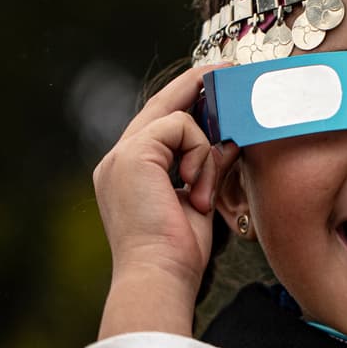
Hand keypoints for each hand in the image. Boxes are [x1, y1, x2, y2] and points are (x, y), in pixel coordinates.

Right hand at [91, 63, 239, 336]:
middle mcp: (117, 160)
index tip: (216, 85)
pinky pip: (181, 128)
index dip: (186, 101)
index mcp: (128, 174)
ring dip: (203, 151)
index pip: (158, 124)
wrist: (159, 278)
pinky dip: (199, 156)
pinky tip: (195, 192)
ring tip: (200, 195)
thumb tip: (229, 141)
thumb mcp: (199, 200)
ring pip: (177, 118)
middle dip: (196, 85)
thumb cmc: (178, 254)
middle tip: (228, 69)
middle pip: (161, 107)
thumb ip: (208, 166)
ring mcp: (121, 155)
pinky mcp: (133, 154)